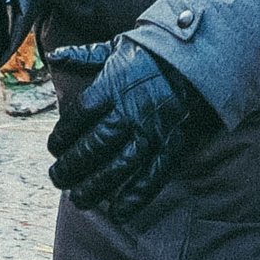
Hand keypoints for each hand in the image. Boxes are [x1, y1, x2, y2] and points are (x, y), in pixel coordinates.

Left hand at [44, 38, 220, 226]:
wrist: (205, 57)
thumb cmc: (157, 52)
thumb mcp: (118, 46)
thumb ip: (85, 55)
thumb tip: (55, 56)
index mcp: (113, 86)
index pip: (79, 117)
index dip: (62, 136)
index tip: (54, 148)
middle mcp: (130, 111)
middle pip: (93, 146)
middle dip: (71, 166)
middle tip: (58, 178)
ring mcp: (152, 131)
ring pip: (117, 167)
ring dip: (95, 187)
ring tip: (78, 199)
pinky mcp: (174, 146)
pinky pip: (152, 177)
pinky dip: (134, 198)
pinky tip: (119, 213)